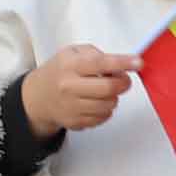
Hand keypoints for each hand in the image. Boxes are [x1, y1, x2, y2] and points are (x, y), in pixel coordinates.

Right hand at [20, 45, 135, 136]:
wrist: (38, 97)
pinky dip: (106, 110)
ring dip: (114, 97)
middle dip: (123, 83)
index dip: (122, 63)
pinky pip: (103, 118)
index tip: (138, 62)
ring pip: (108, 105)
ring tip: (106, 90)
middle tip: (124, 79)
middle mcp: (69, 87)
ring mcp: (71, 107)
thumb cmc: (60, 72)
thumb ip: (96, 54)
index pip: (100, 63)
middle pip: (108, 88)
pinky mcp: (75, 122)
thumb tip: (120, 64)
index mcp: (70, 65)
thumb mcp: (72, 53)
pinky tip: (97, 102)